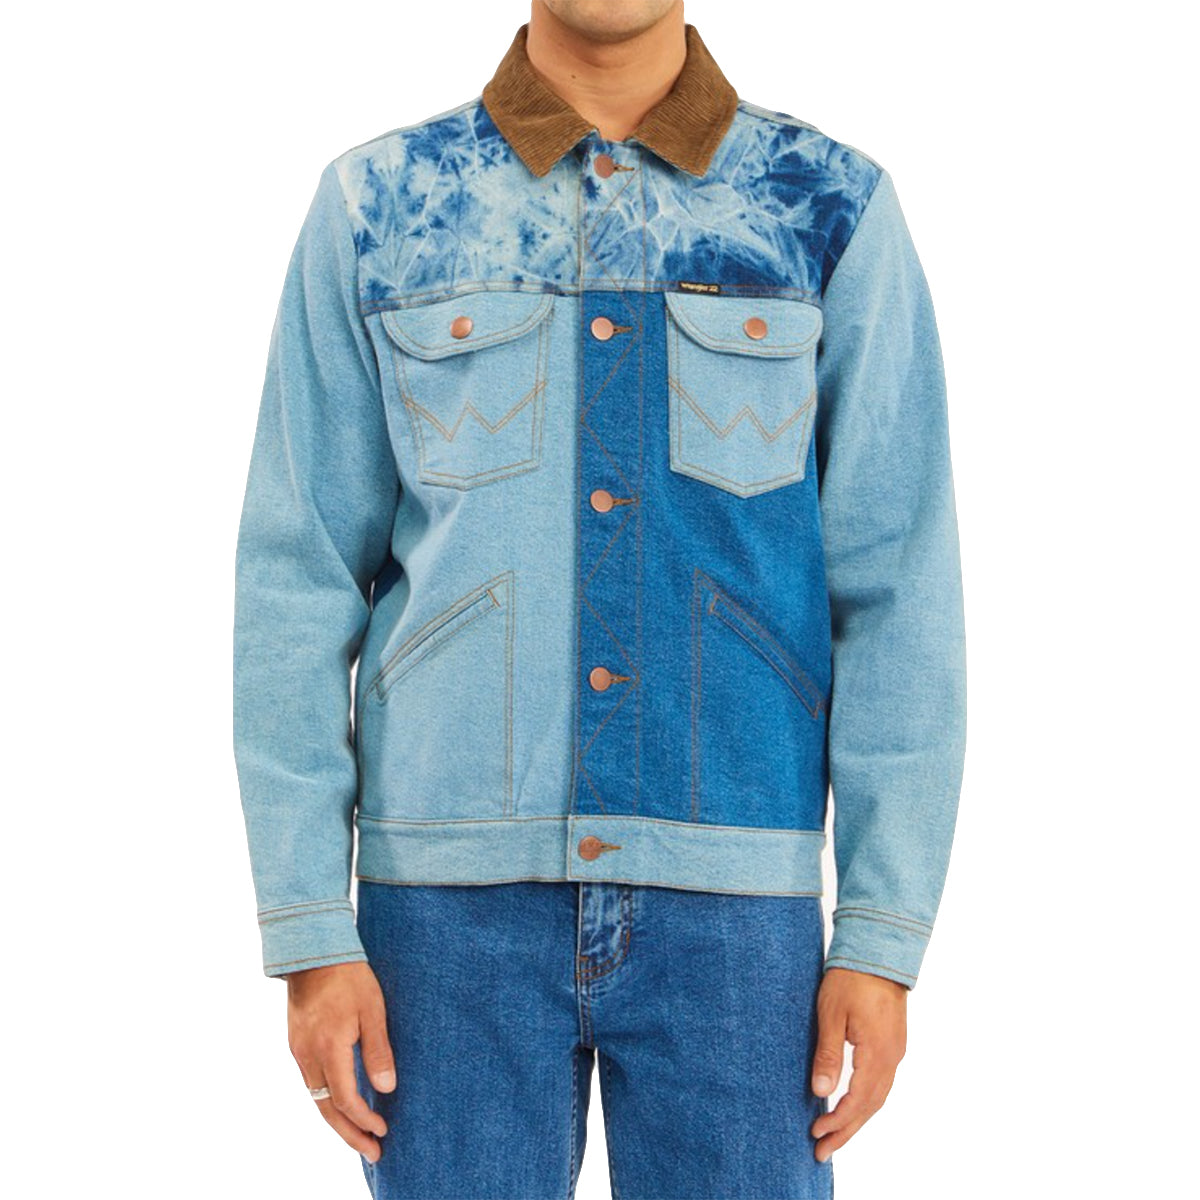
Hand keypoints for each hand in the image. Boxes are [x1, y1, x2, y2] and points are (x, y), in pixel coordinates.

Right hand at [286, 961, 396, 1163]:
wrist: (313, 951)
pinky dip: (326, 1100)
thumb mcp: (372, 1009)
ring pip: (315, 1098)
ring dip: (337, 1120)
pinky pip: (311, 1081)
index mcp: (328, 1048)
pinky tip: (340, 1103)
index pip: (344, 1099)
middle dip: (349, 1134)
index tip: (383, 1130)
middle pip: (325, 1109)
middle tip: (373, 1152)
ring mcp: (298, 1050)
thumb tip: (386, 1089)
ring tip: (359, 1135)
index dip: (363, 1120)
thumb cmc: (348, 976)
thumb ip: (378, 1050)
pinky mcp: (296, 1042)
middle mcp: (307, 1055)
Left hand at [809, 966, 906, 1161]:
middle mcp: (892, 1057)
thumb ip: (828, 1054)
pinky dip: (866, 1101)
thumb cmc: (850, 978)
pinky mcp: (893, 1043)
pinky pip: (882, 1082)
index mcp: (878, 1053)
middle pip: (871, 1106)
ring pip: (878, 1097)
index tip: (816, 1135)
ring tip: (834, 1136)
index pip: (858, 1100)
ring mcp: (895, 1051)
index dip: (837, 1122)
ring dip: (857, 1119)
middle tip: (822, 1151)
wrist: (878, 951)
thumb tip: (821, 1091)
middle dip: (846, 1131)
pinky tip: (852, 1105)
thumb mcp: (832, 1014)